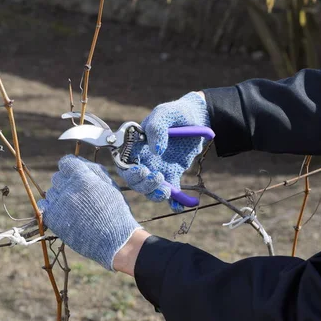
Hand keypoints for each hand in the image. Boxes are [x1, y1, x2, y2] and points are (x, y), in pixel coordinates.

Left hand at [38, 155, 141, 270]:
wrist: (114, 241)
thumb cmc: (115, 212)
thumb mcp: (110, 185)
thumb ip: (93, 170)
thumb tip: (79, 162)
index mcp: (83, 178)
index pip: (66, 162)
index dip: (71, 167)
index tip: (75, 174)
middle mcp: (68, 188)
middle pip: (57, 177)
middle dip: (66, 183)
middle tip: (78, 194)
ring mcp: (59, 204)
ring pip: (51, 192)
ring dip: (60, 196)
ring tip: (74, 207)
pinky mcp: (53, 219)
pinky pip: (43, 206)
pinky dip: (51, 208)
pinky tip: (62, 213)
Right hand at [117, 92, 210, 211]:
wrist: (196, 117)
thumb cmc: (175, 113)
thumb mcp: (165, 114)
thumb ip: (157, 128)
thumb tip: (155, 150)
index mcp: (135, 145)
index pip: (123, 162)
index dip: (128, 171)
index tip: (142, 170)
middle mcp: (143, 159)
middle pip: (134, 179)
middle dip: (142, 184)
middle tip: (158, 177)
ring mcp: (156, 168)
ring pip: (149, 189)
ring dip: (155, 194)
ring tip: (168, 190)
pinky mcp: (172, 174)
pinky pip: (171, 191)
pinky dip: (175, 202)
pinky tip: (179, 206)